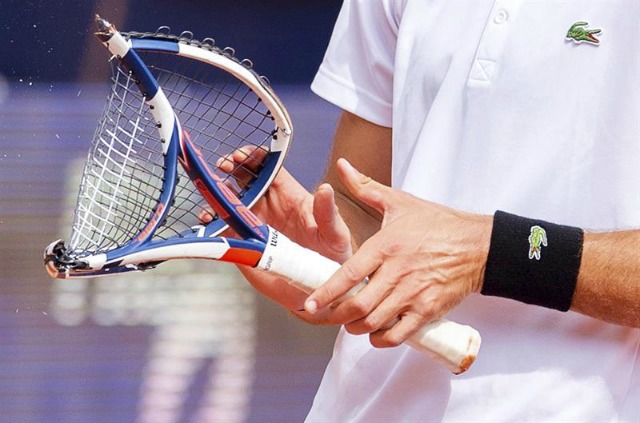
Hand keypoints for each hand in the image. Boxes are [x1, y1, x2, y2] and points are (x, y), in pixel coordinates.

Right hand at [215, 147, 352, 314]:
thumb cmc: (331, 256)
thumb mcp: (334, 233)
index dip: (254, 156)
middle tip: (223, 167)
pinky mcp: (243, 243)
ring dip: (216, 193)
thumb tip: (325, 189)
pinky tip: (208, 220)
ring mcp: (253, 222)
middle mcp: (269, 204)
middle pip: (244, 177)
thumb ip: (327, 213)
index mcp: (289, 194)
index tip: (243, 155)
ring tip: (211, 193)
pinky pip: (222, 228)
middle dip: (230, 168)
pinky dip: (211, 222)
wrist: (318, 288)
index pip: (269, 167)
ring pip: (229, 200)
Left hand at [304, 159, 491, 346]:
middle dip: (337, 316)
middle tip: (328, 316)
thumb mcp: (400, 202)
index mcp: (386, 245)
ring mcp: (414, 293)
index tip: (310, 304)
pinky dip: (382, 339)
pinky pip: (399, 334)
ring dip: (357, 328)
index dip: (326, 293)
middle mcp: (398, 272)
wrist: (479, 245)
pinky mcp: (428, 310)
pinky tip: (376, 333)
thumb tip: (342, 166)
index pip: (349, 274)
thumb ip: (365, 187)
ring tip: (351, 322)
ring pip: (375, 322)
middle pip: (359, 306)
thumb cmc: (437, 223)